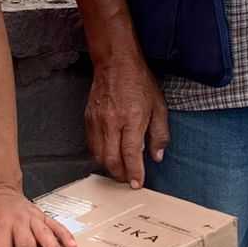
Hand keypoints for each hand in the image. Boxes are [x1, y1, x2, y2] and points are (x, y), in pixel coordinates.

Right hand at [85, 52, 169, 187]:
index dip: (134, 172)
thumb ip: (159, 134)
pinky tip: (108, 155)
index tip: (137, 184)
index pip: (131, 154)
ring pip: (98, 155)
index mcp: (132, 119)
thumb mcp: (159, 106)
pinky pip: (91, 144)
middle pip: (111, 159)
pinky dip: (99, 154)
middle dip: (120, 175)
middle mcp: (112, 122)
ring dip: (109, 167)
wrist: (115, 63)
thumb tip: (157, 156)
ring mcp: (97, 121)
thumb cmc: (139, 82)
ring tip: (119, 170)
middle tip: (128, 180)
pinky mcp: (88, 119)